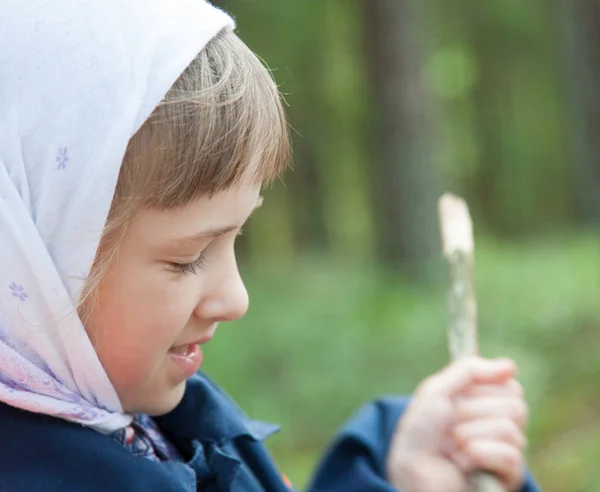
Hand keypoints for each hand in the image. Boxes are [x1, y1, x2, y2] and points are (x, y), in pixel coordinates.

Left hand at [386, 357, 527, 491]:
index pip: (509, 384)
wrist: (410, 474)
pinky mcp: (510, 476)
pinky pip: (509, 453)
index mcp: (486, 402)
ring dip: (468, 434)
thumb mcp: (436, 391)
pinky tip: (462, 462)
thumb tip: (510, 366)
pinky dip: (477, 453)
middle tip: (450, 427)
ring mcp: (507, 451)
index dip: (480, 389)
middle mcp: (501, 425)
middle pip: (514, 403)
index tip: (457, 399)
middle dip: (471, 412)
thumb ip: (469, 371)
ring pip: (508, 426)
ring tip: (452, 447)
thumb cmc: (421, 435)